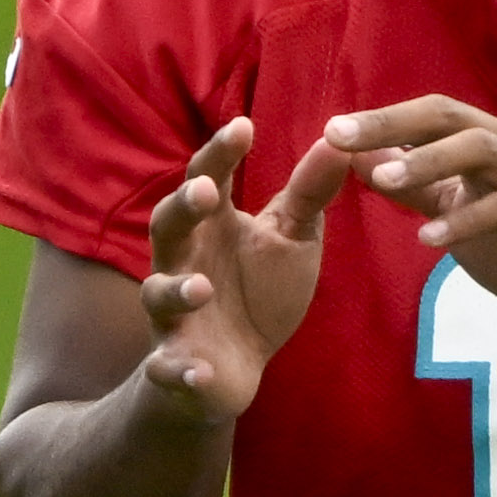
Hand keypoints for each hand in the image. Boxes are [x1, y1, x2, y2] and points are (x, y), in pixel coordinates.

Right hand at [139, 118, 352, 425]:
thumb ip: (309, 193)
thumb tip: (340, 140)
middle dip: (182, 207)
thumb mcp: (291, 238)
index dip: (221, 152)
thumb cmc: (260, 291)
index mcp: (211, 225)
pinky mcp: (175, 364)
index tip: (244, 126)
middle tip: (205, 191)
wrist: (235, 368)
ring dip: (176, 290)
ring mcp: (174, 313)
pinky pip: (166, 366)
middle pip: (167, 225)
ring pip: (157, 293)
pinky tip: (199, 371)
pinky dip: (178, 370)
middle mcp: (183, 262)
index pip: (208, 177)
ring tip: (203, 288)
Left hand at [326, 97, 496, 338]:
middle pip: (449, 117)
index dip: (381, 120)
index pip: (431, 115)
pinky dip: (467, 220)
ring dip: (428, 162)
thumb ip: (421, 189)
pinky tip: (429, 240)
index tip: (330, 131)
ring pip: (481, 148)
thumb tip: (363, 161)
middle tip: (340, 136)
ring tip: (382, 182)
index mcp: (493, 144)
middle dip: (391, 123)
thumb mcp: (465, 215)